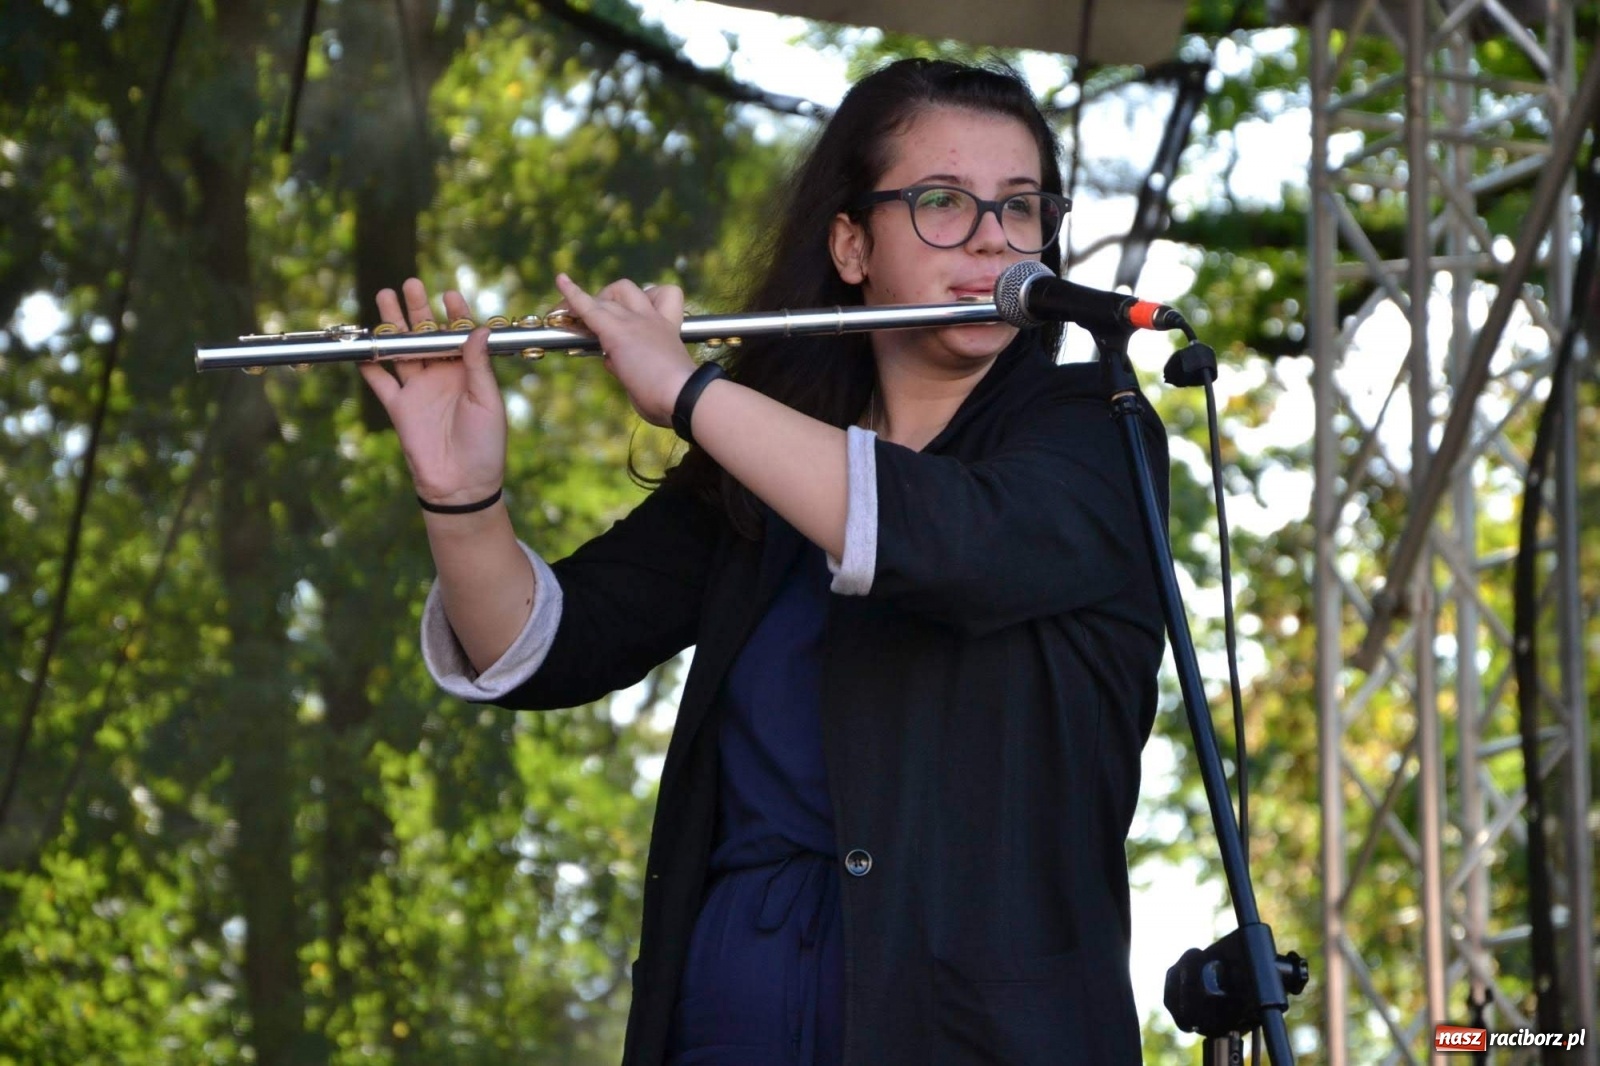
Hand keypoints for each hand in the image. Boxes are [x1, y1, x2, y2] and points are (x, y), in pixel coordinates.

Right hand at [358, 278, 506, 507]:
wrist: (462, 484)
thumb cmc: (486, 444)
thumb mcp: (488, 402)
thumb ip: (478, 366)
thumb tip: (479, 330)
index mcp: (468, 372)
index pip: (459, 335)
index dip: (454, 314)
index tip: (449, 293)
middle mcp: (442, 376)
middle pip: (426, 335)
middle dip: (417, 309)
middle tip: (410, 283)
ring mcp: (418, 390)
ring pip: (401, 351)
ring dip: (392, 327)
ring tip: (383, 296)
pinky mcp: (399, 408)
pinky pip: (381, 383)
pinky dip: (370, 366)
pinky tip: (362, 347)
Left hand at [553, 274, 696, 427]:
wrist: (683, 396)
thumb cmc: (674, 400)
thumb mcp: (655, 380)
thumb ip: (631, 369)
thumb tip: (612, 363)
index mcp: (667, 331)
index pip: (660, 298)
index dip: (642, 301)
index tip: (628, 313)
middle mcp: (652, 320)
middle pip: (626, 291)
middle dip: (606, 298)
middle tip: (590, 318)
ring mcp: (635, 323)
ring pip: (609, 295)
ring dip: (591, 300)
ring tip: (568, 313)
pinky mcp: (617, 331)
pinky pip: (590, 307)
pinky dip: (573, 294)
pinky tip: (561, 280)